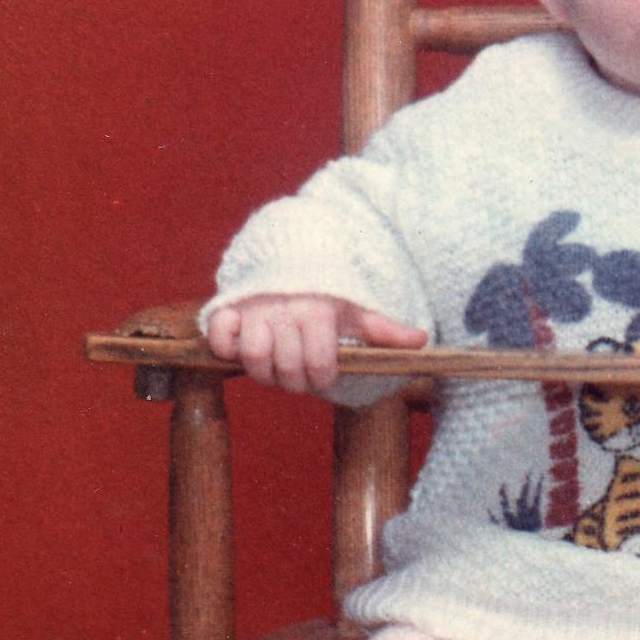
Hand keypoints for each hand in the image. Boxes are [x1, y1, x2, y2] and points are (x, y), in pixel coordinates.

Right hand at [206, 295, 426, 394]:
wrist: (289, 259)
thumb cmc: (326, 295)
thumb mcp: (356, 310)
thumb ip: (384, 330)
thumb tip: (421, 340)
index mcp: (317, 312)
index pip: (319, 364)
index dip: (323, 378)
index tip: (323, 373)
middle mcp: (284, 310)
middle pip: (287, 369)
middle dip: (296, 380)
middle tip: (299, 372)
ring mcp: (253, 310)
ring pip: (253, 358)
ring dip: (264, 370)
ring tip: (275, 362)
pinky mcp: (227, 310)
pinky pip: (218, 336)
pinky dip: (226, 346)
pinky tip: (241, 344)